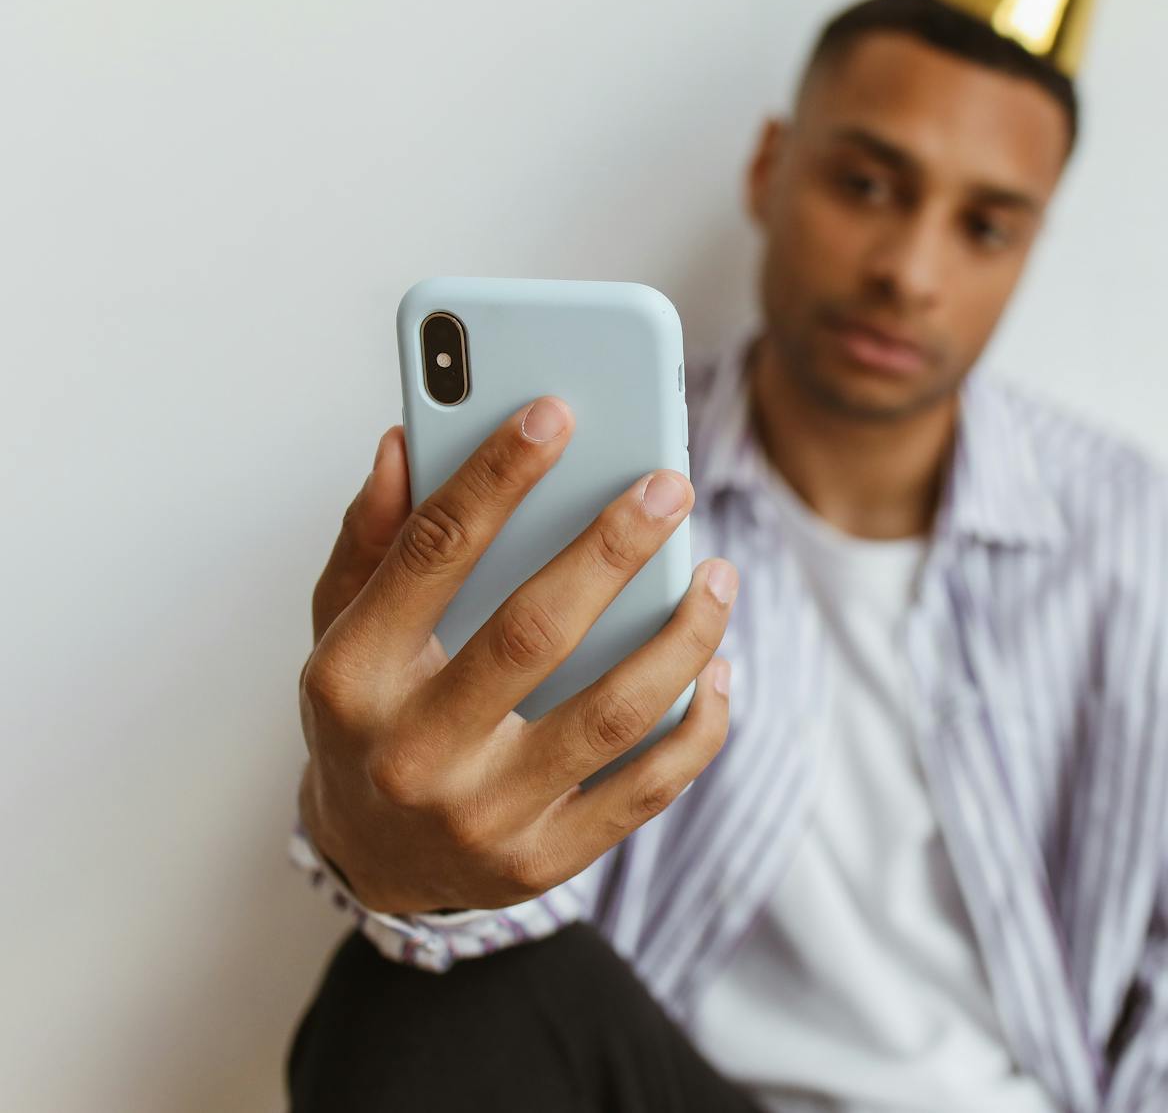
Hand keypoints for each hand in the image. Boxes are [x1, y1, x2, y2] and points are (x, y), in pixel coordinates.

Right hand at [297, 396, 736, 914]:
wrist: (373, 862)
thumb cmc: (369, 715)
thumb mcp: (339, 626)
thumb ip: (372, 538)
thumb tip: (407, 441)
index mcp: (354, 676)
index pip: (431, 555)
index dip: (495, 477)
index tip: (556, 413)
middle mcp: (413, 752)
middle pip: (534, 632)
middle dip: (612, 548)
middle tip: (670, 485)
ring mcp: (482, 816)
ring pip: (611, 713)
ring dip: (681, 635)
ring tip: (720, 574)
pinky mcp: (542, 861)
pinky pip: (646, 790)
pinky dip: (698, 726)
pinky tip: (719, 667)